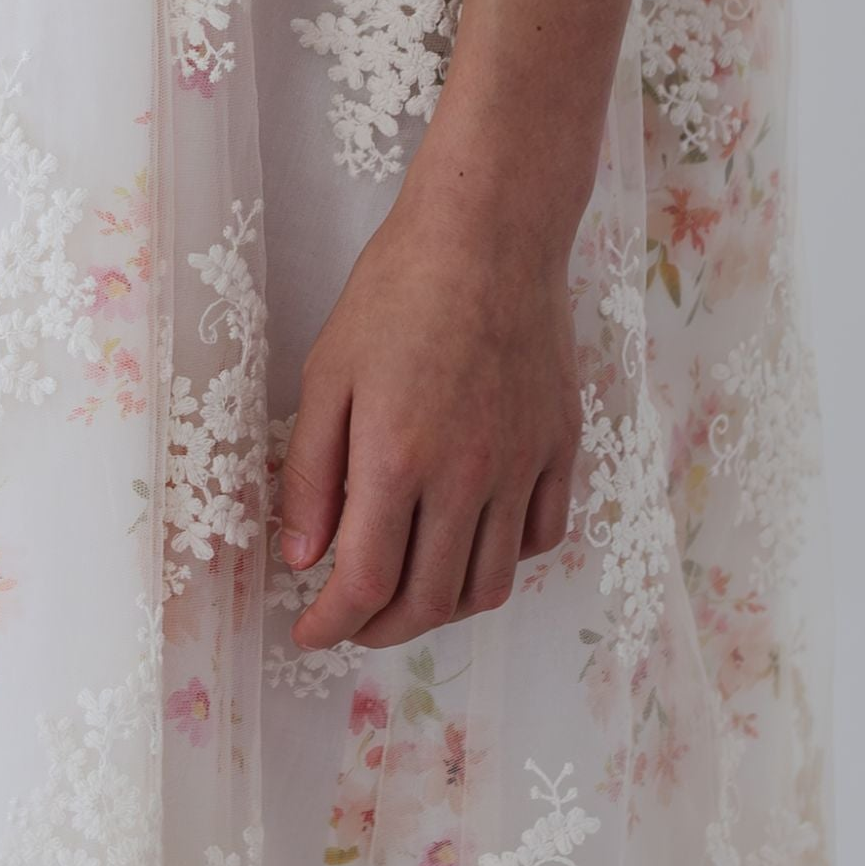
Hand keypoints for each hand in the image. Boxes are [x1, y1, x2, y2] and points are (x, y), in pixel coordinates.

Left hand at [276, 172, 580, 650]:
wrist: (490, 231)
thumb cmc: (397, 290)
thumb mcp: (328, 374)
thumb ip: (310, 475)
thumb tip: (304, 560)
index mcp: (397, 459)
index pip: (365, 583)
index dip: (332, 626)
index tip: (309, 633)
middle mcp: (467, 477)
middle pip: (429, 601)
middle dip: (379, 629)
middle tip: (350, 621)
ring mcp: (522, 465)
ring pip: (489, 584)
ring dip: (442, 607)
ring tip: (407, 592)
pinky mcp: (560, 446)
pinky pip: (540, 537)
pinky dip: (502, 561)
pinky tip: (470, 541)